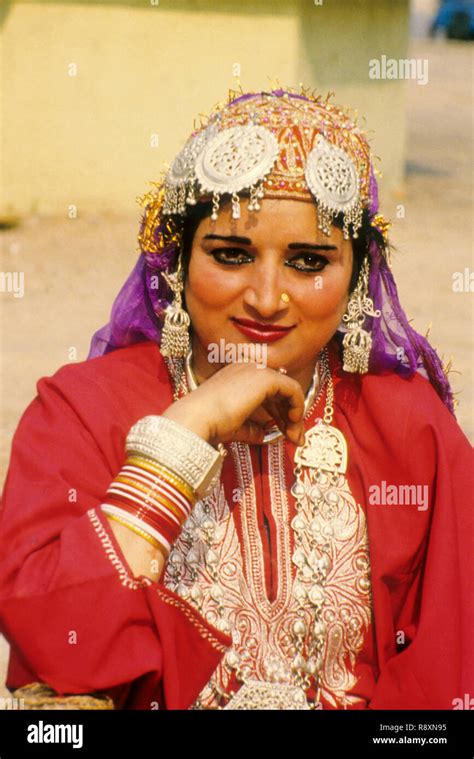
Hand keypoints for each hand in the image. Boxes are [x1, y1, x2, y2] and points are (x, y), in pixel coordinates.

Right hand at [162, 361, 305, 446]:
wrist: (198, 419)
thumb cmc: (211, 423)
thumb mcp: (236, 425)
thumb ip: (253, 428)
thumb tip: (266, 436)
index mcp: (237, 375)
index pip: (267, 391)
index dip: (279, 412)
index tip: (285, 433)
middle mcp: (248, 368)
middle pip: (280, 390)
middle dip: (290, 417)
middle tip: (295, 438)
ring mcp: (256, 370)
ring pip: (288, 389)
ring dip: (295, 415)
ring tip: (295, 437)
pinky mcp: (265, 377)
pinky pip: (292, 389)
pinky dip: (297, 407)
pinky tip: (292, 423)